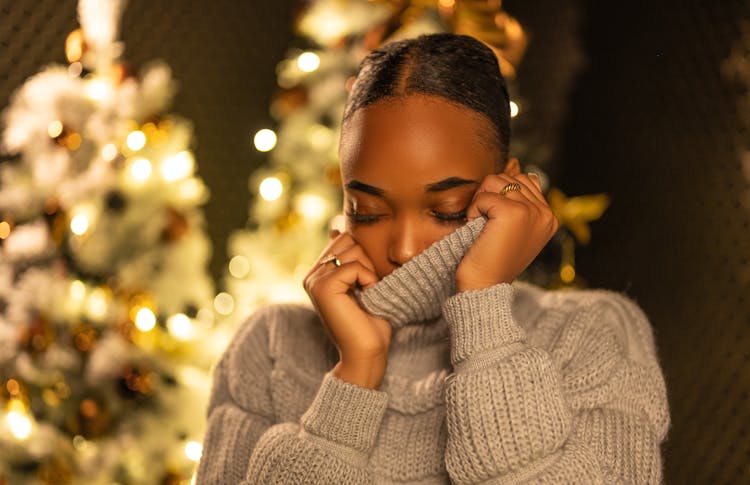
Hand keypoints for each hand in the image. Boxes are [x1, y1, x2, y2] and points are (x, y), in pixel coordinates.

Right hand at [303, 229, 391, 388]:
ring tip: (365, 293)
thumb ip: (348, 257)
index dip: (363, 257)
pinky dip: (368, 280)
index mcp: (318, 272)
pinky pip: (353, 267)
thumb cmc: (370, 321)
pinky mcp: (322, 287)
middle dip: (366, 261)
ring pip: (352, 250)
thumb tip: (335, 228)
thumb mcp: (360, 282)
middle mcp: (312, 275)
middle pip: (348, 240)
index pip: (344, 238)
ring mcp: (314, 280)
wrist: (367, 352)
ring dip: (369, 271)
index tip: (364, 283)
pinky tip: (366, 297)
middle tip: (366, 289)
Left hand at [456, 171, 558, 291]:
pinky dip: (474, 210)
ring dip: (480, 202)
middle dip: (489, 195)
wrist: (484, 287)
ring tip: (482, 226)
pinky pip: (484, 196)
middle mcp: (546, 213)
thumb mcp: (515, 230)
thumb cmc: (493, 260)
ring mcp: (531, 212)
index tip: (497, 222)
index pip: (525, 179)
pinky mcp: (513, 213)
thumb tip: (520, 170)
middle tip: (487, 224)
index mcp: (550, 217)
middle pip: (509, 177)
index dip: (501, 194)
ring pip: (495, 181)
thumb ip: (523, 202)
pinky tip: (478, 229)